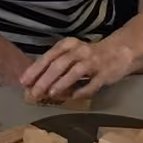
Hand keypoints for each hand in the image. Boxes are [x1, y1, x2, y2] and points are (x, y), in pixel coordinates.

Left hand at [19, 36, 133, 102]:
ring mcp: (93, 61)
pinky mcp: (105, 73)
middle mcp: (80, 50)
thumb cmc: (88, 56)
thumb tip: (34, 82)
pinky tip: (74, 97)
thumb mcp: (70, 54)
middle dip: (45, 79)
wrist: (119, 51)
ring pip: (75, 71)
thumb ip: (55, 65)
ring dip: (62, 83)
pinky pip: (93, 83)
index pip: (48, 56)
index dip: (35, 69)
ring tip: (51, 93)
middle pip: (59, 64)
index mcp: (68, 45)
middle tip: (34, 93)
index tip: (24, 82)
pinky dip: (83, 90)